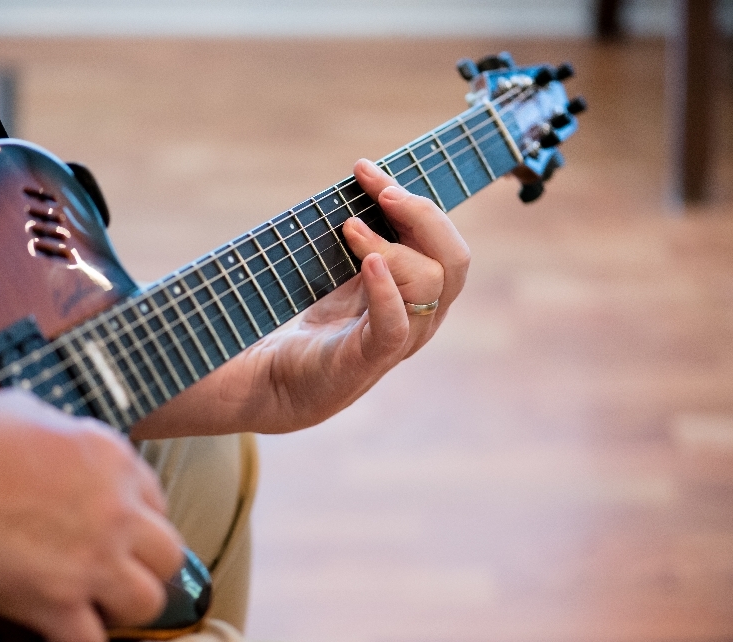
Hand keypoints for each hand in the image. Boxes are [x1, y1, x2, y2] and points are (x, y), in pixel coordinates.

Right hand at [0, 390, 182, 641]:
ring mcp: (91, 558)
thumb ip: (64, 433)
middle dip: (147, 564)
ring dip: (125, 608)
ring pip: (147, 602)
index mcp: (110, 457)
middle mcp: (114, 509)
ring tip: (100, 606)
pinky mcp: (55, 602)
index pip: (154, 500)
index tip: (121, 531)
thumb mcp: (29, 411)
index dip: (137, 519)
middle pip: (167, 553)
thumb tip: (63, 444)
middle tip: (121, 570)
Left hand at [131, 158, 469, 436]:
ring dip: (392, 245)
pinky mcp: (370, 359)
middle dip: (421, 214)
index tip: (367, 170)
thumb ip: (365, 237)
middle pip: (453, 259)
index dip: (416, 199)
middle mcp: (422, 316)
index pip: (441, 240)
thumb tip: (363, 178)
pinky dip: (386, 290)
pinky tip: (368, 262)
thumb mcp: (345, 271)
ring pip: (430, 284)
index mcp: (421, 292)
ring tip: (349, 228)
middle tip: (380, 191)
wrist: (279, 380)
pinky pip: (395, 326)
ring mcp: (401, 339)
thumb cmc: (315, 324)